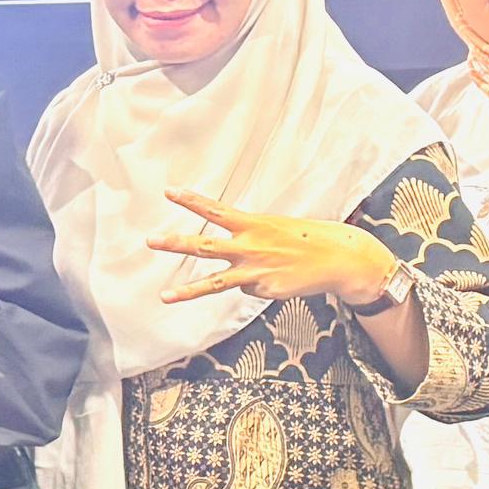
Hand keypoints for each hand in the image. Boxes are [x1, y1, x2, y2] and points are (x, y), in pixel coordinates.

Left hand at [149, 192, 403, 309]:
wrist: (338, 259)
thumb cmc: (308, 239)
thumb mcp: (275, 228)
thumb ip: (250, 239)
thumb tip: (234, 261)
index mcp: (253, 224)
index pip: (215, 210)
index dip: (192, 200)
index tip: (169, 191)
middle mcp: (249, 246)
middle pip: (205, 245)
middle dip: (175, 243)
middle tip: (150, 241)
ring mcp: (255, 271)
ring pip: (215, 282)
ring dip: (187, 290)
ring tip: (164, 296)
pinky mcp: (263, 290)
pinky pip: (249, 290)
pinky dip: (256, 286)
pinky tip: (277, 280)